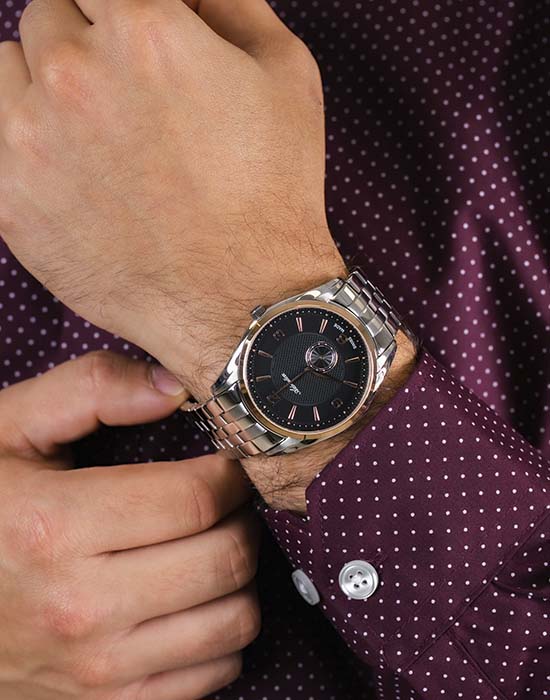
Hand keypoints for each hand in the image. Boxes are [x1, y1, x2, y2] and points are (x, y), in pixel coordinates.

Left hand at [0, 0, 345, 401]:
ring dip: (45, 88)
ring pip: (8, 71)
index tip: (135, 45)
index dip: (121, 15)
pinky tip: (77, 175)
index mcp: (142, 31)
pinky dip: (28, 146)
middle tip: (124, 97)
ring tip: (96, 135)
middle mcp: (75, 76)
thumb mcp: (285, 73)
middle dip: (84, 45)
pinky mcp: (12, 202)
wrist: (245, 299)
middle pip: (48, 18)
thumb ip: (228, 2)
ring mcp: (32, 141)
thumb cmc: (272, 193)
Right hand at [0, 352, 259, 698]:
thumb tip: (175, 388)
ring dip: (239, 575)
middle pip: (224, 559)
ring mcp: (97, 669)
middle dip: (241, 518)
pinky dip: (223, 631)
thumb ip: (91, 389)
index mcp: (54, 526)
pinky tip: (193, 598)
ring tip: (210, 545)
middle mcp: (80, 607)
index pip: (195, 499)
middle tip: (223, 501)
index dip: (229, 474)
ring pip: (233, 620)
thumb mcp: (11, 429)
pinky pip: (215, 672)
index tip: (226, 464)